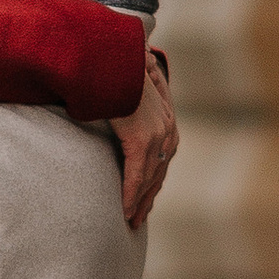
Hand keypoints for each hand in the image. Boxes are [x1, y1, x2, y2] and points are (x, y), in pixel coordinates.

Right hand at [110, 49, 176, 228]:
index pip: (162, 162)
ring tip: (129, 221)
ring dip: (139, 203)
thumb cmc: (114, 72)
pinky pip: (136, 176)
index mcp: (167, 122)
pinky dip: (130, 195)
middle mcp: (167, 132)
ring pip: (149, 180)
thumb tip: (124, 117)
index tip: (144, 201)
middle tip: (137, 220)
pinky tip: (124, 210)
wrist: (111, 57)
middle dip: (148, 199)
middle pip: (159, 175)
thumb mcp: (129, 95)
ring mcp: (157, 137)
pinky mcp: (142, 140)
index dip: (153, 184)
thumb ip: (132, 111)